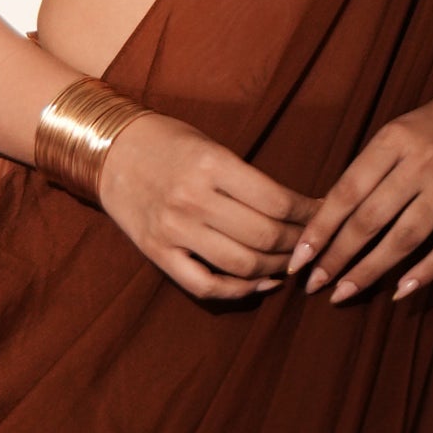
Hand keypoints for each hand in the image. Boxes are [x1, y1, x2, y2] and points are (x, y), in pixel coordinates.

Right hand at [96, 111, 311, 301]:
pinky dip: (239, 291)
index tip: (322, 214)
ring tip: (290, 262)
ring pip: (243, 265)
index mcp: (211, 165)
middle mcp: (193, 200)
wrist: (109, 150)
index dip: (309, 213)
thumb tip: (298, 211)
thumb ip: (248, 179)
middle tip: (312, 242)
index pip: (278, 201)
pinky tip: (260, 283)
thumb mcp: (211, 145)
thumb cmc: (168, 142)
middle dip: (299, 244)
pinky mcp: (157, 252)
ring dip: (276, 268)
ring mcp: (173, 230)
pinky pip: (206, 285)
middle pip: (265, 237)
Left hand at [292, 67, 432, 301]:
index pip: (347, 191)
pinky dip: (424, 272)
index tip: (298, 259)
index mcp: (393, 139)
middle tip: (314, 284)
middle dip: (338, 256)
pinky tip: (399, 291)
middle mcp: (422, 160)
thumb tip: (328, 219)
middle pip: (371, 218)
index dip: (320, 229)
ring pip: (406, 236)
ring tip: (345, 291)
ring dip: (371, 270)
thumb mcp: (399, 132)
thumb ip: (370, 169)